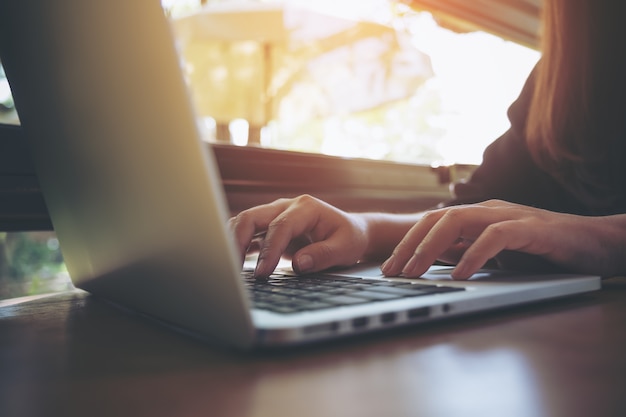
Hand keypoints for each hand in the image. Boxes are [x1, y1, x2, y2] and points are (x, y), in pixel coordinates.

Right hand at [228, 195, 368, 276]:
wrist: (350, 232)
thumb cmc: (349, 238)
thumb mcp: (346, 248)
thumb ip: (323, 255)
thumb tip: (299, 264)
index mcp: (305, 207)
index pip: (279, 226)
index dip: (269, 250)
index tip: (263, 273)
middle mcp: (285, 207)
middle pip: (251, 217)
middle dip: (237, 241)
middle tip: (234, 269)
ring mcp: (274, 216)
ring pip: (243, 223)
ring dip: (232, 243)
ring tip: (230, 268)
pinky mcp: (268, 229)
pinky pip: (246, 234)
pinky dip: (236, 247)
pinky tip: (234, 265)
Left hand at [381, 199, 625, 278]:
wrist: (598, 244)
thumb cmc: (546, 252)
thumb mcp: (498, 256)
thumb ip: (468, 252)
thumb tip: (433, 260)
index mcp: (479, 216)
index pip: (433, 223)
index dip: (408, 243)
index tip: (390, 269)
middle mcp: (489, 210)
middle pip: (437, 219)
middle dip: (410, 245)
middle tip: (393, 273)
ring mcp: (511, 215)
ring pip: (459, 221)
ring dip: (431, 247)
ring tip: (415, 273)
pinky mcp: (533, 228)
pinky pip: (496, 236)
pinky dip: (474, 253)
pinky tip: (460, 274)